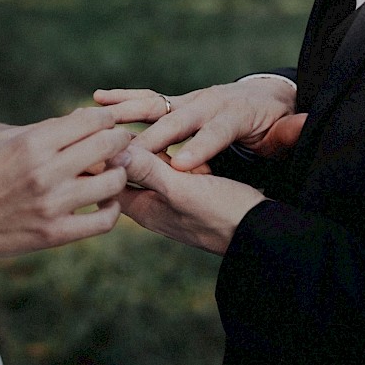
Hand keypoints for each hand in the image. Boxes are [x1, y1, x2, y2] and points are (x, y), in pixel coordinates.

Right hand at [0, 108, 130, 260]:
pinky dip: (112, 209)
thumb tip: (86, 116)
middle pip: (108, 146)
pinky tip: (104, 203)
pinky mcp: (55, 234)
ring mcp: (51, 205)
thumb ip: (47, 129)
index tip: (107, 126)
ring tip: (112, 174)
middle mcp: (44, 171)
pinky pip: (104, 220)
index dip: (107, 120)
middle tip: (121, 145)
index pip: (92, 120)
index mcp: (32, 143)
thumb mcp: (5, 142)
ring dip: (118, 174)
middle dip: (120, 141)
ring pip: (113, 181)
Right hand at [94, 79, 303, 171]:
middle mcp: (206, 102)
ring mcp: (187, 100)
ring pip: (154, 105)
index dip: (201, 148)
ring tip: (97, 117)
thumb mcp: (284, 130)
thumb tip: (302, 125)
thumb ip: (289, 133)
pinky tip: (97, 98)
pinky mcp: (174, 103)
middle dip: (151, 138)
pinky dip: (122, 98)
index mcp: (233, 114)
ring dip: (125, 111)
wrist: (265, 98)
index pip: (215, 133)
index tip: (183, 166)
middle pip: (176, 121)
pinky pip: (145, 101)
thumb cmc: (272, 122)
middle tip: (127, 153)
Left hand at [117, 145, 266, 255]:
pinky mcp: (192, 197)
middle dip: (131, 152)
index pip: (106, 180)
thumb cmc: (223, 212)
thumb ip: (147, 170)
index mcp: (143, 209)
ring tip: (176, 150)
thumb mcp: (182, 188)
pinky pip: (176, 174)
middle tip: (135, 133)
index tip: (106, 134)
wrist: (263, 231)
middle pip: (127, 173)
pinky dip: (181, 162)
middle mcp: (152, 208)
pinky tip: (197, 162)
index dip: (101, 155)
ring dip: (160, 155)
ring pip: (154, 170)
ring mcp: (172, 203)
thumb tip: (110, 153)